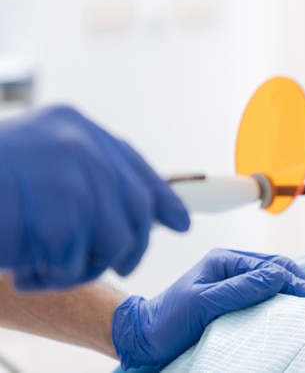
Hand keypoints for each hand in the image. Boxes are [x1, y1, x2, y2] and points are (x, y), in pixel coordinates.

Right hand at [0, 105, 189, 288]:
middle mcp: (82, 146)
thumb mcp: (37, 160)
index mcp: (76, 127)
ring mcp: (72, 178)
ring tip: (47, 263)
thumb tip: (139, 212)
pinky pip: (76, 263)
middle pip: (136, 210)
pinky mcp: (59, 214)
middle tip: (122, 264)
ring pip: (112, 242)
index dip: (164, 198)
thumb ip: (85, 174)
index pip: (138, 166)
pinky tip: (25, 267)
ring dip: (83, 265)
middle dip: (132, 246)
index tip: (182, 221)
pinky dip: (52, 276)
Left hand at [112, 248, 304, 368]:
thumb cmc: (167, 318)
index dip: (293, 279)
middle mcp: (232, 270)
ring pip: (273, 283)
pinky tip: (292, 312)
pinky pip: (263, 299)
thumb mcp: (201, 302)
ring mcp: (233, 286)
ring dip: (293, 292)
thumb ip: (238, 288)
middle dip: (300, 282)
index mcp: (225, 261)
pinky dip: (281, 303)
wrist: (144, 338)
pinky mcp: (233, 303)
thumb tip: (276, 278)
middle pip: (276, 270)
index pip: (269, 265)